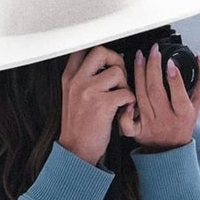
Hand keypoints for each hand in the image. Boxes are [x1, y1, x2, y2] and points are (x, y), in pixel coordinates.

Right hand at [59, 47, 135, 164]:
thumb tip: (102, 64)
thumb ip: (82, 79)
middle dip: (115, 60)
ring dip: (125, 84)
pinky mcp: (103, 104)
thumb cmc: (78, 126)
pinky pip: (126, 92)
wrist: (75, 149)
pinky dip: (131, 101)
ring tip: (121, 97)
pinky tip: (124, 109)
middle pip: (101, 52)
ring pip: (117, 71)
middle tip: (118, 75)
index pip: (82, 50)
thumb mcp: (70, 97)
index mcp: (69, 78)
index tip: (106, 61)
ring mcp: (89, 91)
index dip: (99, 52)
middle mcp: (77, 81)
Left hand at [118, 44, 199, 150]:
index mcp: (183, 114)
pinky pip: (127, 122)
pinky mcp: (137, 131)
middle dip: (152, 68)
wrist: (171, 150)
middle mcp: (166, 119)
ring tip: (140, 57)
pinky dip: (125, 109)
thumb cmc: (183, 124)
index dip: (174, 79)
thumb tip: (199, 57)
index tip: (170, 62)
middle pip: (156, 91)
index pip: (179, 95)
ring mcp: (150, 125)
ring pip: (141, 97)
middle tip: (153, 51)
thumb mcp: (198, 104)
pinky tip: (125, 90)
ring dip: (138, 74)